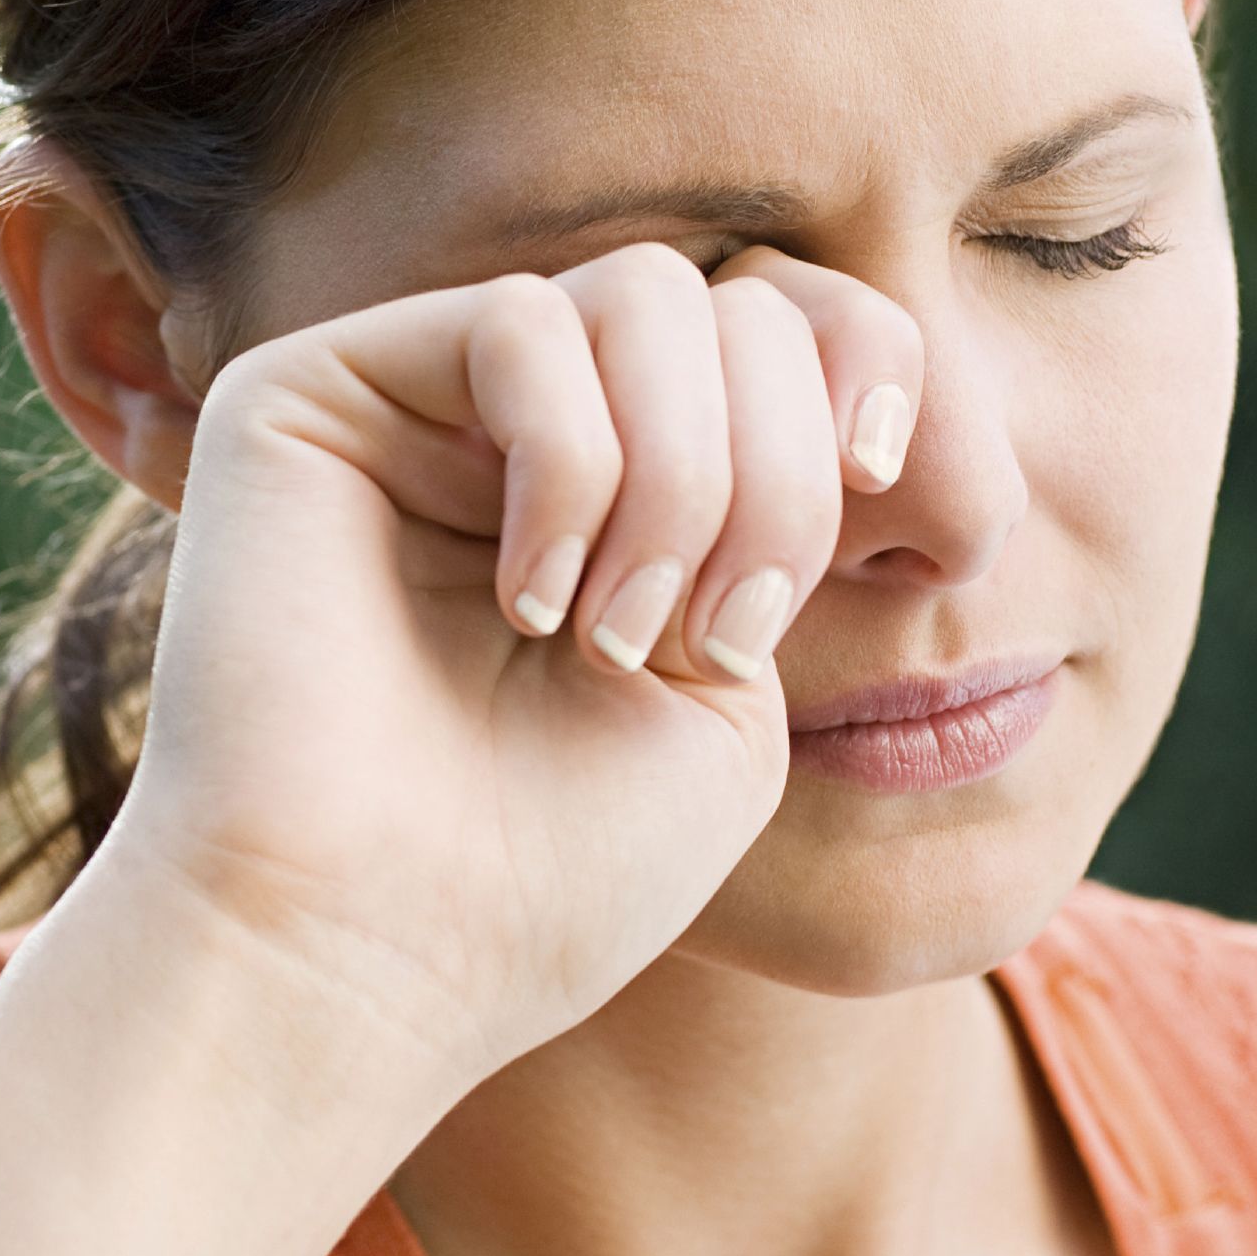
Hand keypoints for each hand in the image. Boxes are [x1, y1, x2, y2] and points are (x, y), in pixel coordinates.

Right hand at [100, 242, 924, 1081]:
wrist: (369, 959)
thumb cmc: (547, 874)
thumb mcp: (734, 691)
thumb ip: (777, 516)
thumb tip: (837, 383)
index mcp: (628, 484)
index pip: (798, 331)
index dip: (892, 391)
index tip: (942, 536)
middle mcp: (522, 423)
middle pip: (743, 306)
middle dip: (785, 473)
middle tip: (727, 635)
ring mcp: (417, 398)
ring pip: (644, 296)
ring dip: (689, 475)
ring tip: (622, 635)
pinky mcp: (314, 389)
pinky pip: (523, 326)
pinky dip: (572, 464)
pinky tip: (532, 598)